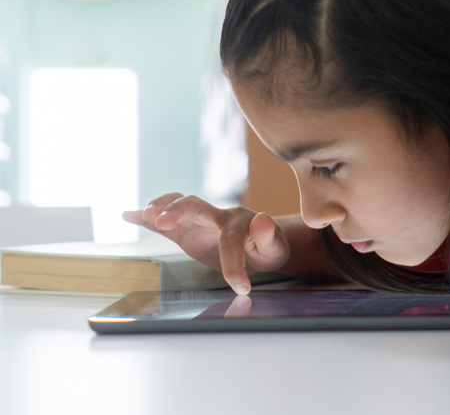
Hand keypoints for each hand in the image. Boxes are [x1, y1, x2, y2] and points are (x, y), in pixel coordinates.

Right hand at [122, 193, 289, 294]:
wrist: (262, 244)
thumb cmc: (268, 247)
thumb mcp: (276, 247)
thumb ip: (269, 236)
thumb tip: (263, 220)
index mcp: (239, 221)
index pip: (231, 238)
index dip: (235, 263)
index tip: (242, 288)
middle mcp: (216, 215)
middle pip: (195, 205)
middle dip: (178, 212)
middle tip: (163, 222)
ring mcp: (199, 221)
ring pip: (178, 206)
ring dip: (162, 208)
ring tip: (146, 215)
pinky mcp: (187, 231)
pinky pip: (165, 222)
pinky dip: (147, 217)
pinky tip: (129, 215)